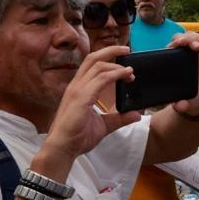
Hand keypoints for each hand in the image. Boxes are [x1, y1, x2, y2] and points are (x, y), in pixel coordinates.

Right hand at [43, 46, 140, 163]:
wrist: (63, 149)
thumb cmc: (77, 137)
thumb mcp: (104, 126)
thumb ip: (118, 118)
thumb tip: (135, 114)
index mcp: (79, 89)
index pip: (91, 65)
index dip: (108, 60)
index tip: (124, 64)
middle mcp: (77, 86)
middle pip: (93, 58)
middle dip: (111, 51)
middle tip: (127, 50)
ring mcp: (77, 90)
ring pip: (98, 66)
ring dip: (116, 65)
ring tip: (130, 70)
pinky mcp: (81, 97)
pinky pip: (101, 79)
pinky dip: (115, 74)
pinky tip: (125, 75)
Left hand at [167, 32, 198, 116]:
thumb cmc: (188, 98)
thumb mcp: (184, 103)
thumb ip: (181, 105)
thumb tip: (179, 106)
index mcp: (173, 63)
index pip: (171, 47)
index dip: (176, 43)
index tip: (180, 44)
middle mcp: (183, 56)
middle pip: (183, 38)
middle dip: (189, 39)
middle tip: (196, 47)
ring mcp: (194, 54)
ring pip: (195, 39)